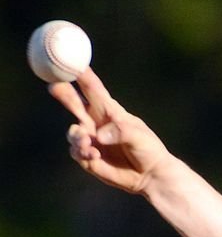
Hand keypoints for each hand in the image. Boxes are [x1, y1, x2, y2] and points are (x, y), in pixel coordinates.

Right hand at [49, 68, 171, 194]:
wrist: (151, 175)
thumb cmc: (148, 149)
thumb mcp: (140, 136)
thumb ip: (120, 132)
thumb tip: (98, 136)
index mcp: (108, 109)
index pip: (92, 87)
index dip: (80, 74)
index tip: (69, 61)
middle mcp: (95, 121)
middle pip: (73, 102)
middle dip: (62, 93)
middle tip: (54, 87)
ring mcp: (90, 139)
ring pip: (73, 132)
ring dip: (77, 136)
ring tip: (86, 142)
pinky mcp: (89, 157)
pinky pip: (77, 152)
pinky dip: (82, 153)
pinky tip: (94, 155)